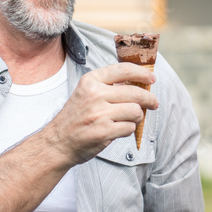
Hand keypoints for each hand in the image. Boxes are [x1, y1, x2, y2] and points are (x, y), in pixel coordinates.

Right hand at [36, 62, 158, 167]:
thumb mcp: (86, 93)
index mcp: (91, 81)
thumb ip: (108, 86)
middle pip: (135, 92)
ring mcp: (99, 113)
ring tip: (130, 120)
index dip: (142, 73)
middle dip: (149, 99)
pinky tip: (119, 130)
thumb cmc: (76, 118)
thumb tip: (139, 83)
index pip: (123, 70)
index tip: (152, 77)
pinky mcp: (104, 131)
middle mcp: (94, 94)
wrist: (58, 142)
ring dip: (137, 117)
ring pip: (135, 111)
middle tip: (153, 103)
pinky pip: (130, 128)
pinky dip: (128, 130)